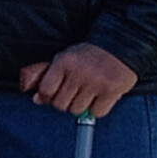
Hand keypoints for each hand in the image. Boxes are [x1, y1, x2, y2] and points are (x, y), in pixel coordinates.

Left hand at [17, 42, 137, 117]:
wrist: (119, 44)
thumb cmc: (88, 55)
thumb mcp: (63, 59)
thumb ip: (45, 77)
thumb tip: (37, 100)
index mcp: (63, 62)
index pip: (46, 91)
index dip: (49, 95)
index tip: (56, 92)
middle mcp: (79, 72)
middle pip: (60, 104)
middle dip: (65, 101)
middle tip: (75, 91)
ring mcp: (96, 82)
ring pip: (78, 110)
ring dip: (81, 106)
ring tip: (88, 92)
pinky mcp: (112, 90)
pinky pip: (97, 113)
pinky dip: (97, 109)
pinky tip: (100, 97)